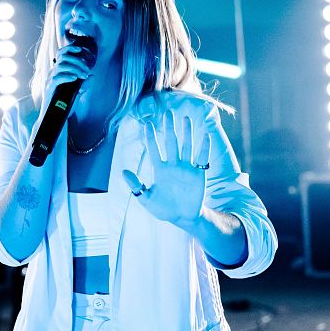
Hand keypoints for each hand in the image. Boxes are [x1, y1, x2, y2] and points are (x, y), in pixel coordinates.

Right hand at [40, 45, 90, 117]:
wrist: (55, 117)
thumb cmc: (65, 105)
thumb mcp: (77, 93)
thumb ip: (84, 84)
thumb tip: (92, 76)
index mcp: (58, 71)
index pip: (61, 54)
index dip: (69, 49)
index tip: (80, 49)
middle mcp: (52, 73)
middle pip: (64, 59)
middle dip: (78, 62)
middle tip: (87, 70)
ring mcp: (49, 80)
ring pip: (61, 66)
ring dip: (75, 68)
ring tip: (83, 75)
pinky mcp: (49, 89)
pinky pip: (57, 78)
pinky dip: (67, 76)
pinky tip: (75, 79)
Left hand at [122, 110, 210, 229]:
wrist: (182, 217)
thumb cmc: (163, 209)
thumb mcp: (146, 199)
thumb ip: (136, 186)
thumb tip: (123, 172)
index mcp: (159, 169)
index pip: (154, 149)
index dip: (151, 136)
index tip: (147, 123)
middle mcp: (173, 165)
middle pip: (171, 142)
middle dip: (169, 128)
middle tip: (168, 113)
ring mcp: (186, 168)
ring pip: (186, 146)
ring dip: (186, 133)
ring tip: (185, 118)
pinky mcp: (198, 174)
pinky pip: (201, 158)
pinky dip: (204, 147)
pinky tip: (205, 136)